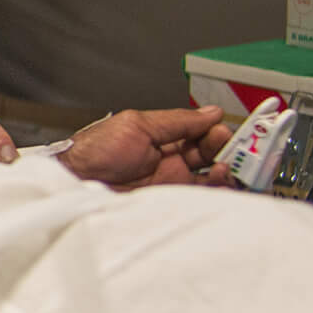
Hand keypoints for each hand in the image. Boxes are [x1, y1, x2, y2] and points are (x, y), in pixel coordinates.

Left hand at [59, 106, 231, 189]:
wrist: (77, 182)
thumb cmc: (96, 151)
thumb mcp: (138, 125)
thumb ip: (177, 121)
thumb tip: (211, 112)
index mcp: (162, 137)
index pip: (200, 131)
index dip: (216, 129)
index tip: (228, 129)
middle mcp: (171, 159)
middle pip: (211, 153)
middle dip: (227, 148)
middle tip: (234, 146)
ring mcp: (173, 181)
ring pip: (212, 175)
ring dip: (226, 168)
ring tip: (225, 164)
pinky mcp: (173, 201)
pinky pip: (204, 196)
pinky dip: (218, 188)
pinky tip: (220, 179)